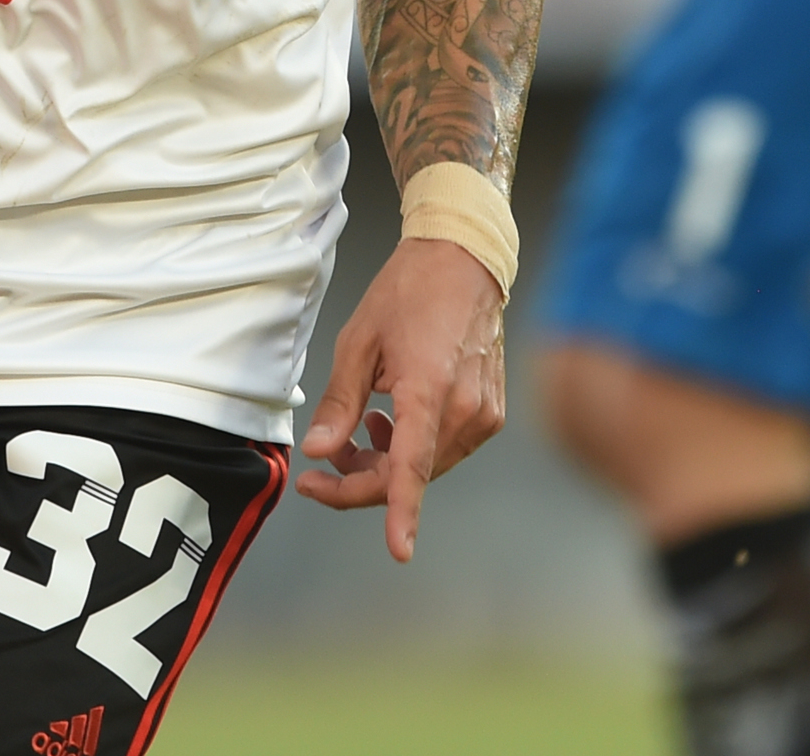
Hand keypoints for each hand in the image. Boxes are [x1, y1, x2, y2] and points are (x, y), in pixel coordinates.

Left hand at [294, 237, 507, 561]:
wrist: (463, 259)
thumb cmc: (409, 292)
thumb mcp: (358, 341)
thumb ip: (340, 403)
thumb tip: (318, 450)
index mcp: (429, 389)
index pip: (413, 467)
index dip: (402, 512)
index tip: (398, 549)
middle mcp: (464, 409)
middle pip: (410, 475)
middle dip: (361, 479)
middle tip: (321, 465)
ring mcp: (483, 412)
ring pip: (427, 466)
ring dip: (387, 463)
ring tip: (360, 428)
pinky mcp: (491, 412)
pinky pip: (446, 448)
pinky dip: (414, 446)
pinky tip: (391, 420)